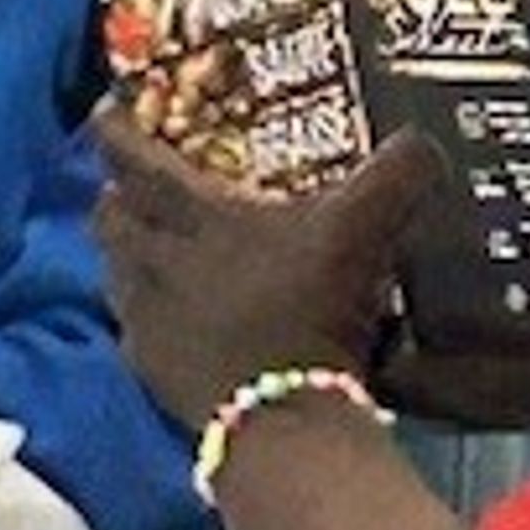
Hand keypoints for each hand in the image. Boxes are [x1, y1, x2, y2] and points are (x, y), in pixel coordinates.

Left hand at [94, 106, 441, 431]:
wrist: (283, 418)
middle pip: (111, 216)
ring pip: (115, 270)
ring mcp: (147, 320)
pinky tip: (167, 316)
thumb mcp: (363, 231)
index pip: (136, 161)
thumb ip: (394, 176)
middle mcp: (156, 261)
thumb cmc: (312, 310)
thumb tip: (421, 142)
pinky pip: (132, 327)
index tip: (108, 111)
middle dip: (115, 192)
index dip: (118, 130)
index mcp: (195, 216)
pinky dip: (143, 310)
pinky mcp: (151, 371)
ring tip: (147, 244)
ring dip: (125, 251)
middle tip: (130, 182)